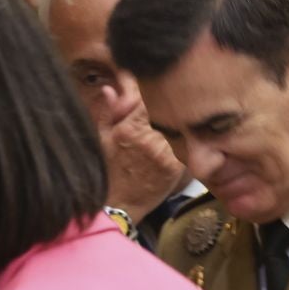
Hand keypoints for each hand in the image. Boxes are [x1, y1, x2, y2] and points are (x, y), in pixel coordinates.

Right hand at [98, 82, 190, 217]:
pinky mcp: (178, 166)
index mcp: (130, 128)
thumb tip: (111, 88)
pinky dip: (183, 138)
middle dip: (163, 102)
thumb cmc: (108, 170)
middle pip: (166, 108)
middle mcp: (151, 139)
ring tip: (170, 116)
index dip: (145, 88)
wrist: (120, 204)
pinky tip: (177, 137)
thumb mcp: (102, 137)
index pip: (145, 96)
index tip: (143, 85)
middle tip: (162, 98)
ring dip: (175, 119)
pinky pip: (186, 143)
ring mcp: (167, 153)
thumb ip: (109, 111)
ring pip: (179, 124)